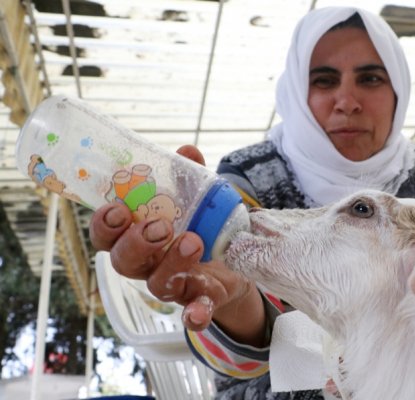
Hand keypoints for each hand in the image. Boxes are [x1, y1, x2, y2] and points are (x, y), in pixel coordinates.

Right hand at [89, 145, 265, 344]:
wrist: (233, 264)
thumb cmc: (200, 226)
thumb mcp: (194, 200)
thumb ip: (188, 177)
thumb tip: (187, 151)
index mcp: (138, 237)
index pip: (107, 235)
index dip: (104, 225)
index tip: (116, 209)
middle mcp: (148, 264)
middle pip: (124, 262)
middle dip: (136, 244)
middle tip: (158, 227)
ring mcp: (173, 285)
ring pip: (157, 284)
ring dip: (171, 263)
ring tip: (192, 241)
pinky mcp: (201, 298)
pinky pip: (192, 311)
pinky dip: (194, 314)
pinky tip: (196, 313)